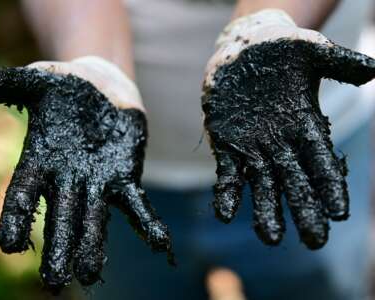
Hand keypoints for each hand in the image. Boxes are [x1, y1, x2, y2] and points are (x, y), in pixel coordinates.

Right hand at [0, 57, 172, 290]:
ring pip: (94, 219)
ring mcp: (97, 182)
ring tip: (91, 273)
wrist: (102, 88)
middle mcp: (67, 180)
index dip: (17, 217)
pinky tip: (159, 243)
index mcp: (40, 162)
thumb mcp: (39, 81)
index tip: (11, 244)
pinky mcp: (125, 178)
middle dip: (59, 247)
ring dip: (93, 246)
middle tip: (55, 282)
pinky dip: (147, 224)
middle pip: (60, 218)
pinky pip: (136, 205)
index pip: (24, 194)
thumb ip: (10, 84)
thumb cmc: (66, 87)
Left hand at [202, 9, 374, 248]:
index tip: (340, 213)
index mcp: (305, 127)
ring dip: (266, 212)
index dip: (331, 188)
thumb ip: (339, 64)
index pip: (322, 163)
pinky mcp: (228, 148)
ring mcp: (253, 149)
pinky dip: (227, 195)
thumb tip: (372, 70)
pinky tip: (226, 215)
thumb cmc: (280, 52)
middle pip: (296, 183)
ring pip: (263, 186)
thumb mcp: (311, 53)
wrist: (243, 53)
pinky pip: (227, 176)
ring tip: (270, 238)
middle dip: (304, 210)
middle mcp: (282, 146)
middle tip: (314, 241)